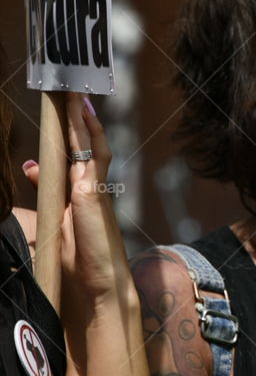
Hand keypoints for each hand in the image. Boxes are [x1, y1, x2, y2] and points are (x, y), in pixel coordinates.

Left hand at [23, 94, 132, 307]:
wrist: (103, 286)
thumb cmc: (83, 261)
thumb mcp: (54, 220)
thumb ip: (45, 190)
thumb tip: (32, 165)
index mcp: (83, 193)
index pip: (77, 153)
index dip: (72, 129)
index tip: (66, 106)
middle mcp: (92, 187)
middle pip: (86, 143)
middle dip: (78, 116)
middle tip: (71, 89)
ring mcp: (96, 189)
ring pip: (91, 145)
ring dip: (83, 119)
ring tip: (75, 94)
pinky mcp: (94, 195)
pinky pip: (94, 157)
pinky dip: (89, 135)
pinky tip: (82, 117)